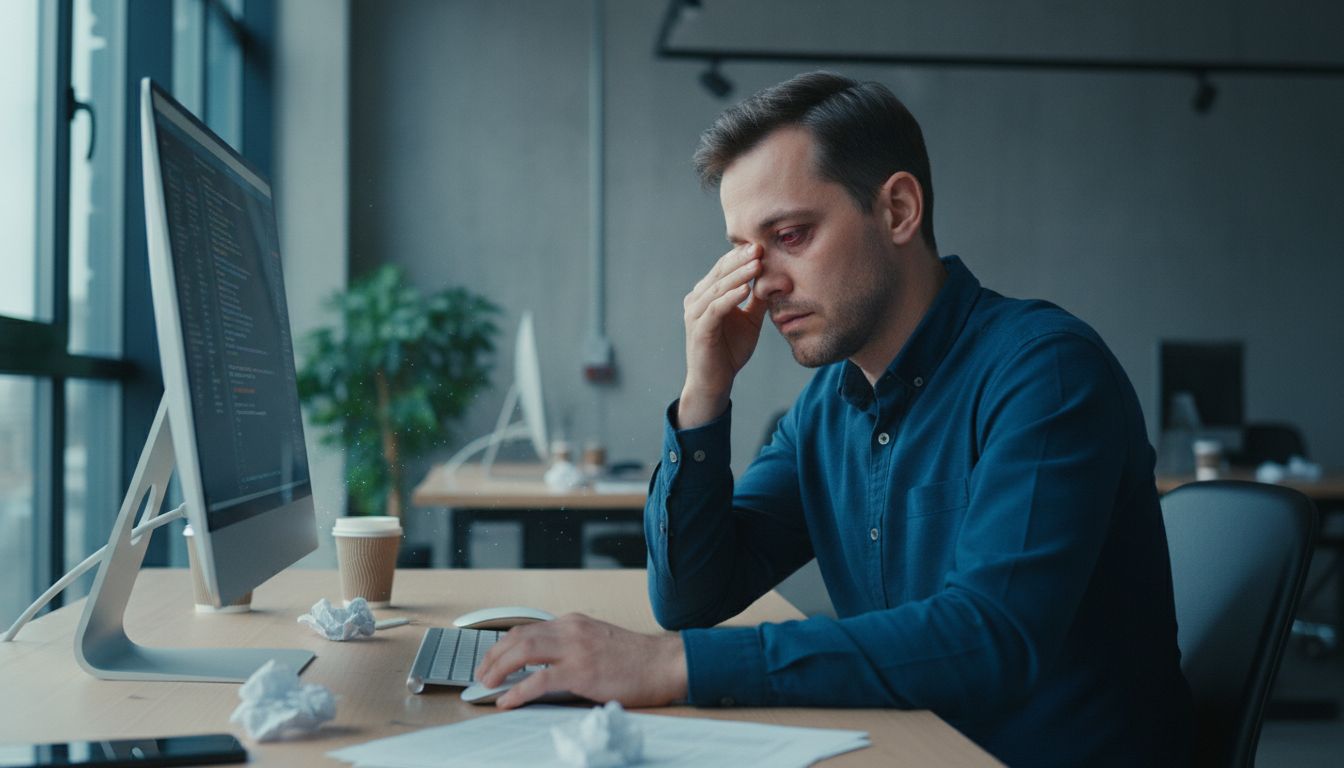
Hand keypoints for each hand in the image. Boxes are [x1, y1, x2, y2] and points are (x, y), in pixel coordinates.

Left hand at [474, 613, 687, 708]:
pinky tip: (507, 700)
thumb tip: (542, 665)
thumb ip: (570, 646)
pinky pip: (539, 680)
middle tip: (482, 674)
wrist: (664, 663)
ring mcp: (575, 649)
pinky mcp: (581, 672)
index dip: (503, 644)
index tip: (491, 659)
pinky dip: (517, 690)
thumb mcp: (596, 641)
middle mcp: (570, 630)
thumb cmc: (636, 659)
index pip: (527, 628)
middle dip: (493, 655)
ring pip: (523, 652)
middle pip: (518, 636)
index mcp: (573, 622)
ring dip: (498, 669)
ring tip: (487, 684)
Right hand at [679, 243, 767, 428]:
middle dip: (740, 259)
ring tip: (757, 264)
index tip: (762, 245)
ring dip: (738, 275)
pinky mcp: (699, 329)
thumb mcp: (749, 320)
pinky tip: (746, 289)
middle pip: (719, 273)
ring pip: (717, 288)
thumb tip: (775, 278)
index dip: (740, 256)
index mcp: (706, 295)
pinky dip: (730, 297)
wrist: (715, 381)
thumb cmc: (730, 351)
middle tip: (760, 247)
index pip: (723, 268)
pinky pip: (715, 309)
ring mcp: (695, 314)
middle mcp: (696, 300)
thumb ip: (757, 300)